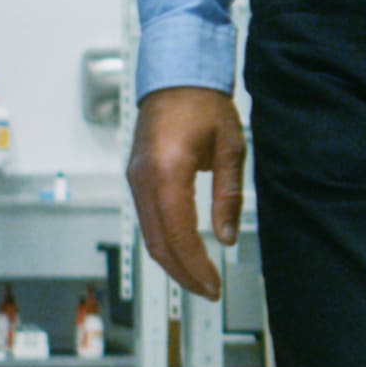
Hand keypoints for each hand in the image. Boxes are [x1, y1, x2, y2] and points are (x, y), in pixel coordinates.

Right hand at [130, 86, 248, 302]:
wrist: (175, 76)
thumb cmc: (204, 104)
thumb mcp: (230, 149)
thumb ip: (228, 196)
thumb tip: (226, 238)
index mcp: (167, 171)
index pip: (178, 235)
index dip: (196, 266)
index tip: (214, 285)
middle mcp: (144, 179)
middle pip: (158, 244)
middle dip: (183, 274)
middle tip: (208, 291)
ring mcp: (135, 179)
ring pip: (149, 236)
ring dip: (172, 262)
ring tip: (199, 278)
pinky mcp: (135, 179)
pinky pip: (147, 220)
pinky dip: (164, 242)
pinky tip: (184, 252)